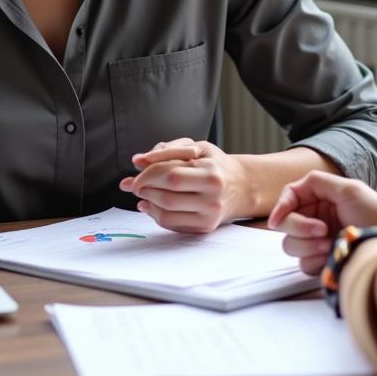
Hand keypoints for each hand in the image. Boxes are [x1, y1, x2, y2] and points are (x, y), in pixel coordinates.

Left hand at [119, 138, 246, 233]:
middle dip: (145, 188)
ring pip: (166, 212)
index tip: (136, 169)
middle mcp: (212, 196)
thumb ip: (168, 151)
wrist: (241, 186)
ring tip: (143, 192)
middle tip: (135, 182)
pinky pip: (171, 224)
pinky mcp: (204, 227)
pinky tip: (150, 204)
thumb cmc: (215, 164)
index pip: (171, 174)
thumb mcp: (197, 148)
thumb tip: (139, 160)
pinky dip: (155, 214)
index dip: (148, 173)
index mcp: (211, 172)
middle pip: (167, 196)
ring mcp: (209, 215)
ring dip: (147, 201)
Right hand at [267, 170, 376, 274]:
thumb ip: (316, 182)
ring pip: (291, 245)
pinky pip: (304, 264)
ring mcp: (319, 242)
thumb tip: (289, 192)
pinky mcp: (323, 263)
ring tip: (331, 245)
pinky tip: (333, 257)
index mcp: (322, 199)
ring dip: (309, 246)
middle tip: (322, 230)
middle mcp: (317, 219)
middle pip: (286, 224)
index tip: (275, 221)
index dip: (280, 208)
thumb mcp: (349, 189)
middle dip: (301, 228)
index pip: (290, 199)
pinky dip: (315, 261)